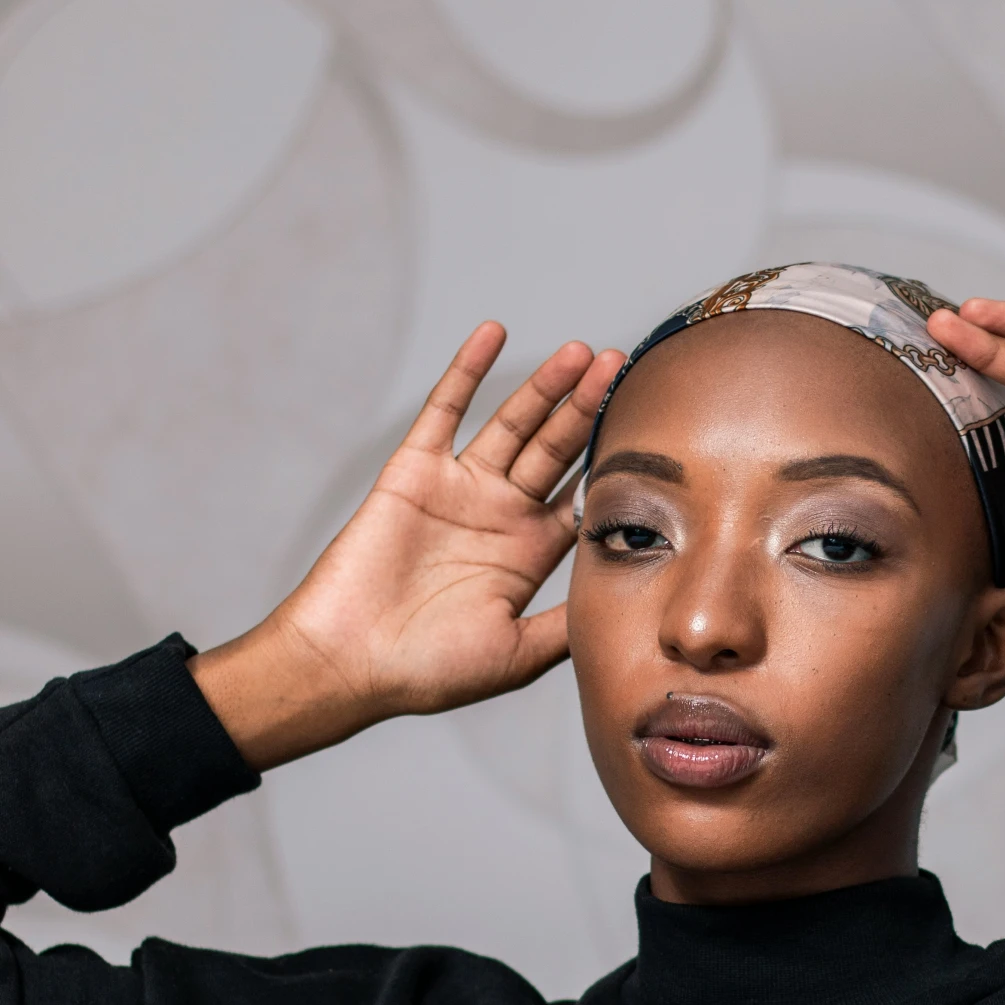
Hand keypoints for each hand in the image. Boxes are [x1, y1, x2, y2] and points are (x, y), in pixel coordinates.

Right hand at [192, 326, 624, 768]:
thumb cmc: (429, 671)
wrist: (350, 661)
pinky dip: (468, 371)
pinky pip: (445, 410)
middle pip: (557, 450)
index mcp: (530, 554)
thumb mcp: (518, 654)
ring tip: (582, 352)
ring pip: (513, 423)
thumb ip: (568, 624)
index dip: (615, 464)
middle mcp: (500, 514)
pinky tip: (494, 333)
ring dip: (545, 386)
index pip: (585, 496)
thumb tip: (629, 609)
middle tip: (623, 368)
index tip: (655, 433)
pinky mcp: (415, 470)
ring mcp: (460, 488)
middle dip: (589, 410)